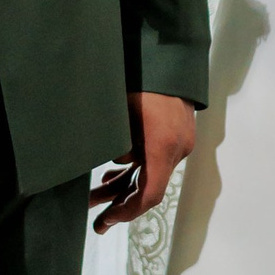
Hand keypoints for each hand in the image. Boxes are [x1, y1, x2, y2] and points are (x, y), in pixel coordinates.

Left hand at [91, 92, 195, 230]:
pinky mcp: (177, 132)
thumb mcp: (119, 115)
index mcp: (163, 147)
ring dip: (124, 185)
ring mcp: (180, 141)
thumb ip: (114, 147)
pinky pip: (156, 159)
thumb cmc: (141, 82)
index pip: (149, 194)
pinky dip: (136, 169)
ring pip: (151, 173)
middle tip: (96, 220)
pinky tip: (112, 172)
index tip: (107, 220)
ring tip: (94, 194)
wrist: (169, 54)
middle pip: (149, 186)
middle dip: (120, 203)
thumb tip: (108, 169)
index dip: (127, 211)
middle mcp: (177, 149)